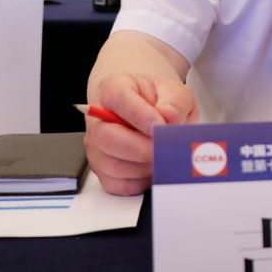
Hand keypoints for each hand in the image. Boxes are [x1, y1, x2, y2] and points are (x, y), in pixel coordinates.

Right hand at [84, 73, 198, 195]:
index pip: (117, 99)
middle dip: (140, 148)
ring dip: (142, 167)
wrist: (150, 109)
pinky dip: (138, 181)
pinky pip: (116, 184)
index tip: (160, 126)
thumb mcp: (174, 91)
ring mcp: (95, 145)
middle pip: (106, 137)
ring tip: (162, 157)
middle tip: (163, 149)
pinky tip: (152, 168)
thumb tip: (169, 117)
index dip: (139, 115)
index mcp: (113, 88)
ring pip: (111, 164)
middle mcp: (98, 117)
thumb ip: (175, 101)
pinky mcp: (101, 168)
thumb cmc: (159, 100)